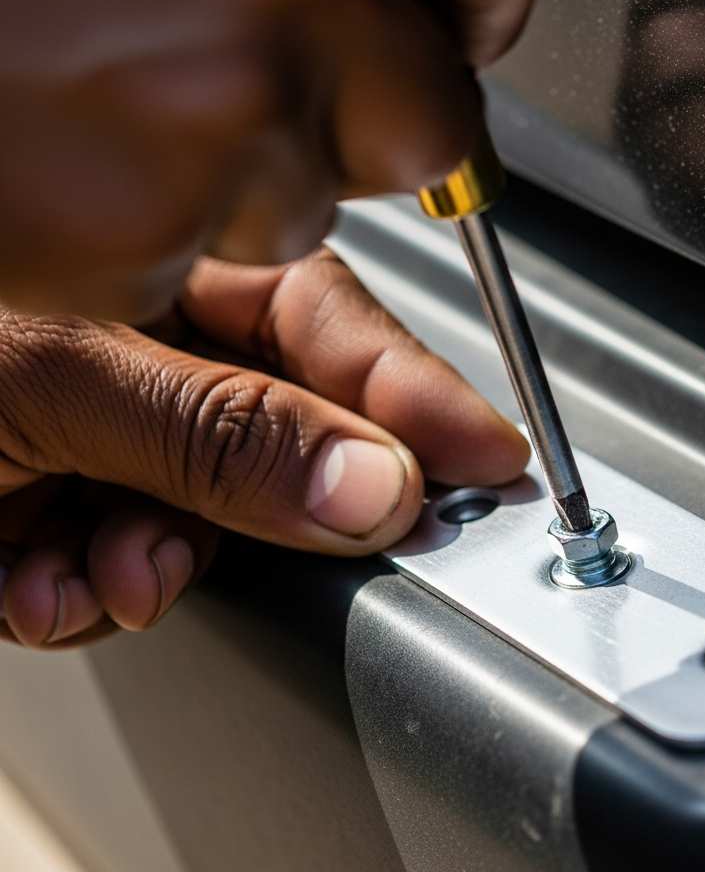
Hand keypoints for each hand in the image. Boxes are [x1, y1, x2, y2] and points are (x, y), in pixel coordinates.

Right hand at [0, 0, 556, 320]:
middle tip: (253, 85)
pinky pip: (216, 253)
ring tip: (102, 90)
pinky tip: (64, 146)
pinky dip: (158, 227)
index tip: (437, 21)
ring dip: (245, 175)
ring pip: (320, 199)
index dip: (471, 0)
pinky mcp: (145, 214)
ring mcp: (226, 96)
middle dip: (367, 124)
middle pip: (435, 117)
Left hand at [0, 248, 529, 648]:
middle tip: (309, 540)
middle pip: (286, 442)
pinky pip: (132, 578)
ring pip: (211, 529)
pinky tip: (25, 581)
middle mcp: (148, 353)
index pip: (329, 324)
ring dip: (154, 570)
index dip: (418, 393)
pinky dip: (83, 601)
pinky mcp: (71, 513)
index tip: (491, 456)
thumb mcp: (60, 381)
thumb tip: (378, 486)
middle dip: (267, 512)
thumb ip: (225, 437)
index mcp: (158, 270)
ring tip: (90, 573)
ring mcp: (112, 436)